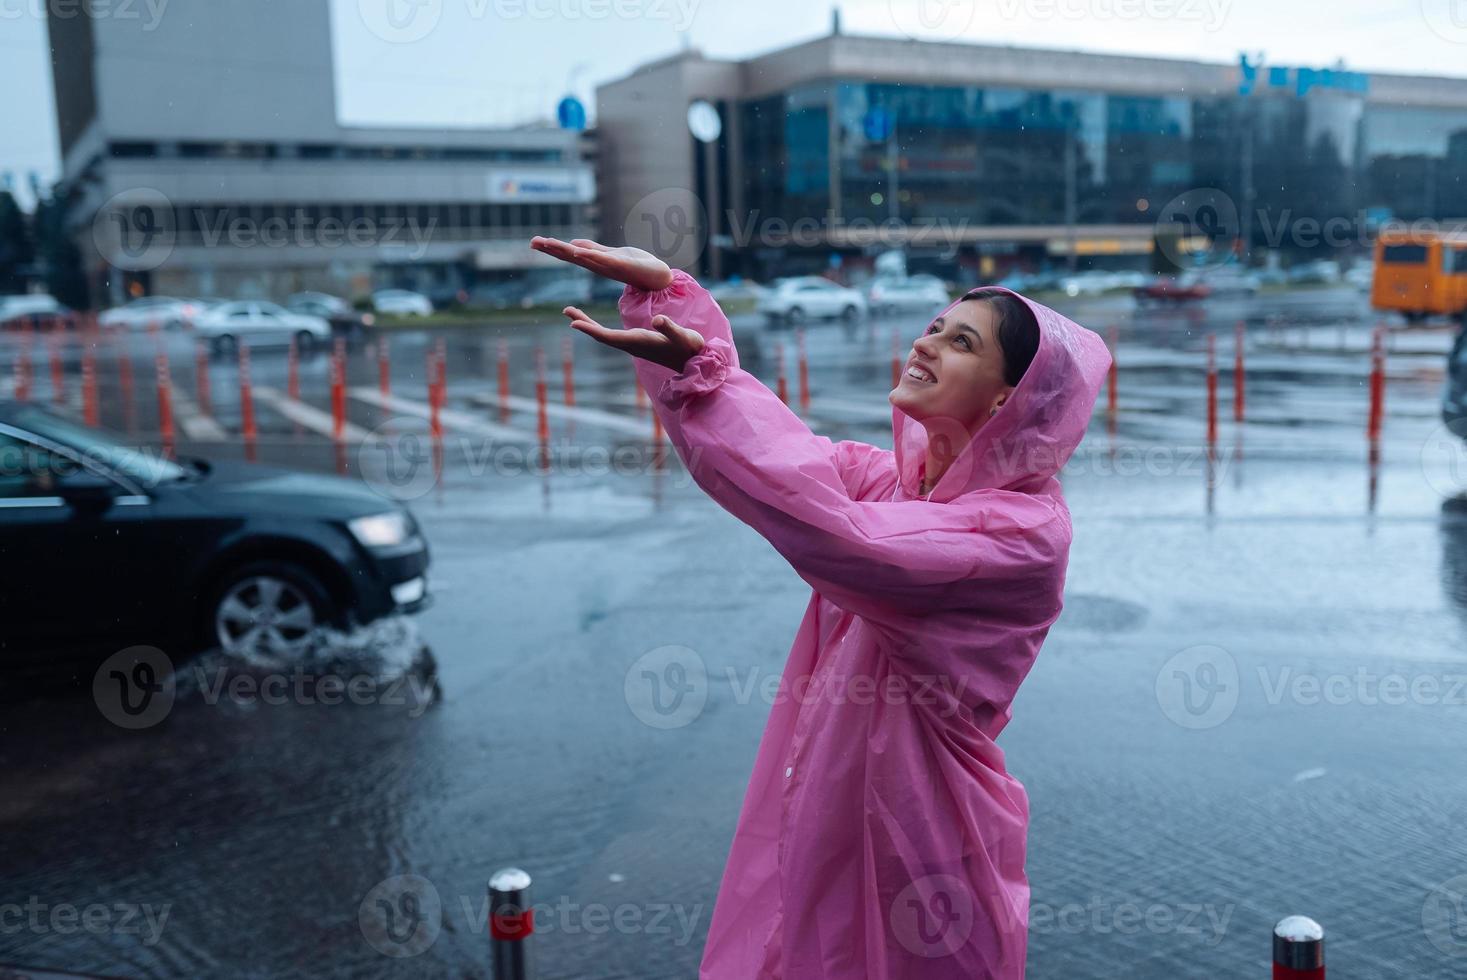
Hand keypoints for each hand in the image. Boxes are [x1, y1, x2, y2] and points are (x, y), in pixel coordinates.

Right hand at [529, 236, 673, 291]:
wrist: (658, 277)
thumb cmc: (635, 265)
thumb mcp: (610, 255)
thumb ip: (592, 250)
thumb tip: (573, 245)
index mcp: (595, 262)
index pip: (568, 253)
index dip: (551, 248)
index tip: (534, 242)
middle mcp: (598, 265)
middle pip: (570, 255)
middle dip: (551, 249)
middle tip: (532, 242)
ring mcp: (608, 265)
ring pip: (581, 257)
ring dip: (564, 250)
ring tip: (547, 243)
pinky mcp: (621, 264)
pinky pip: (602, 259)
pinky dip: (588, 255)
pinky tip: (576, 252)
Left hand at [561, 306, 704, 372]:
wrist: (695, 361)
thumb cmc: (689, 347)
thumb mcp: (682, 335)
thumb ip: (670, 328)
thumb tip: (658, 319)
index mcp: (638, 342)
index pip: (608, 336)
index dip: (591, 330)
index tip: (573, 323)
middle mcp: (631, 345)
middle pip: (601, 336)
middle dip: (583, 323)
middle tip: (566, 310)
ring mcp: (633, 345)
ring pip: (605, 336)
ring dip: (589, 325)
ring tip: (573, 313)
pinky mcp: (637, 344)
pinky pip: (612, 336)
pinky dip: (599, 328)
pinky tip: (594, 323)